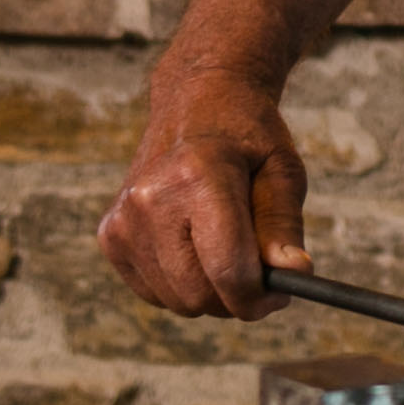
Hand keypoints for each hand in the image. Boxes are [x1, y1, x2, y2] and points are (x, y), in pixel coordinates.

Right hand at [95, 62, 309, 318]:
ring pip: (178, 302)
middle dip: (236, 296)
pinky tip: (193, 242)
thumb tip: (293, 275)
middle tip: (259, 270)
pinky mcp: (110, 236)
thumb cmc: (246, 137)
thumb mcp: (282, 171)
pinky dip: (182, 283)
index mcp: (197, 176)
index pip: (229, 269)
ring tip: (223, 243)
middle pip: (200, 296)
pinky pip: (156, 293)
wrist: (194, 103)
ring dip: (210, 291)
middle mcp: (151, 200)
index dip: (261, 297)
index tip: (281, 293)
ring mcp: (123, 220)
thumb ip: (284, 226)